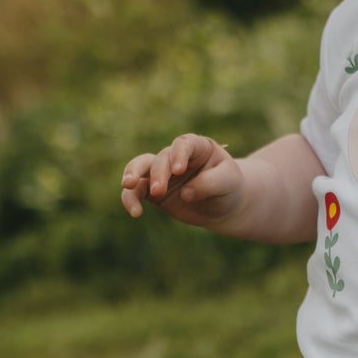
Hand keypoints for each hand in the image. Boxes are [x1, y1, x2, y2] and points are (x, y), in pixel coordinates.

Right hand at [120, 133, 244, 225]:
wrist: (225, 205)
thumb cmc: (229, 187)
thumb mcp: (229, 182)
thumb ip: (209, 183)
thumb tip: (185, 193)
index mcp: (197, 147)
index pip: (184, 144)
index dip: (178, 155)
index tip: (178, 170)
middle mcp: (176, 156)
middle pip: (161, 158)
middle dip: (158, 173)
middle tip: (159, 190)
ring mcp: (162, 173)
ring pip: (140, 167)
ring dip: (133, 174)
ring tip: (127, 185)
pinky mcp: (152, 191)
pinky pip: (136, 191)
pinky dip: (131, 198)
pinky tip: (135, 212)